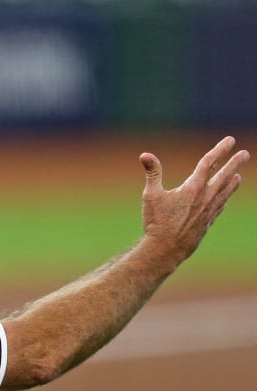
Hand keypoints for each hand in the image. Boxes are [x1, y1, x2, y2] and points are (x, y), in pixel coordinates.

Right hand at [139, 136, 247, 264]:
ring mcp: (209, 210)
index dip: (220, 150)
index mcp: (193, 187)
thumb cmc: (156, 222)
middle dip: (235, 163)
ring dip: (233, 182)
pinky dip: (225, 198)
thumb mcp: (151, 196)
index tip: (230, 140)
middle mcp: (206, 197)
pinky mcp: (208, 222)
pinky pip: (220, 206)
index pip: (210, 163)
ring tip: (238, 176)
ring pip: (225, 192)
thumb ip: (152, 173)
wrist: (166, 249)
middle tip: (245, 154)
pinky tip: (225, 197)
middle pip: (225, 175)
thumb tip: (145, 155)